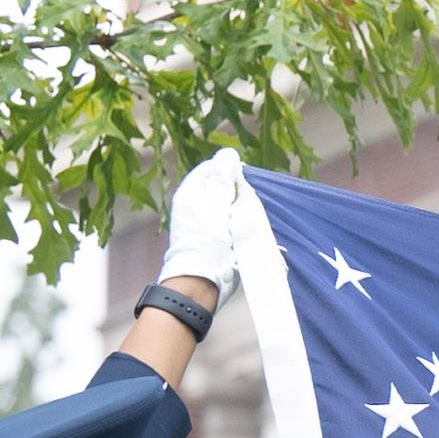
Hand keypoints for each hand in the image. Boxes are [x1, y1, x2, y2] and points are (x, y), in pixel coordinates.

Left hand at [160, 149, 262, 298]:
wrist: (201, 282)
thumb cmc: (208, 241)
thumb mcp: (218, 203)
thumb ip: (224, 178)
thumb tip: (228, 154)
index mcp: (190, 191)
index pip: (214, 168)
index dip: (231, 172)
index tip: (246, 184)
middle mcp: (193, 204)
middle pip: (222, 187)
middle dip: (238, 193)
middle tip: (247, 205)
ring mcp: (200, 222)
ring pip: (228, 205)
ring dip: (240, 211)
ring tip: (245, 222)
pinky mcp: (210, 238)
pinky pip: (228, 222)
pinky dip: (237, 225)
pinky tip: (242, 234)